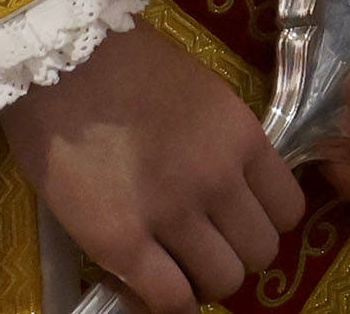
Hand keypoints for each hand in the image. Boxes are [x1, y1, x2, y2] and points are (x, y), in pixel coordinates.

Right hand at [1, 21, 302, 313]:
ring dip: (202, 279)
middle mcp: (219, 179)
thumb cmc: (128, 66)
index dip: (264, 221)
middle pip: (260, 253)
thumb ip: (227, 146)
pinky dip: (166, 301)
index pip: (289, 209)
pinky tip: (146, 283)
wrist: (60, 59)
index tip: (238, 220)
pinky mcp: (120, 242)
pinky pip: (168, 299)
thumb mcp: (205, 96)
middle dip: (235, 253)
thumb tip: (234, 190)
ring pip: (222, 282)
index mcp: (244, 138)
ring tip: (173, 264)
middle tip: (204, 245)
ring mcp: (172, 214)